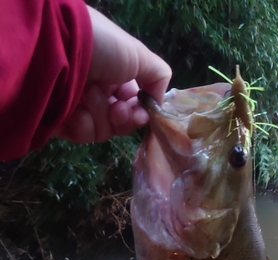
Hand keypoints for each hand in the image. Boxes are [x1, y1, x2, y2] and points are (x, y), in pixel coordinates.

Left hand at [54, 6, 170, 142]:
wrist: (59, 46)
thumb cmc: (103, 46)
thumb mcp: (139, 55)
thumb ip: (158, 77)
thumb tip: (158, 103)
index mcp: (113, 76)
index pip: (132, 105)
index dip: (139, 113)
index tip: (141, 114)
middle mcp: (96, 92)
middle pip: (119, 123)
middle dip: (122, 119)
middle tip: (117, 110)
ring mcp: (77, 107)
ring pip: (102, 131)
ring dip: (101, 117)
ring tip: (90, 96)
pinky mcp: (59, 120)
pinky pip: (81, 135)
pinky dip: (82, 124)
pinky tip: (76, 109)